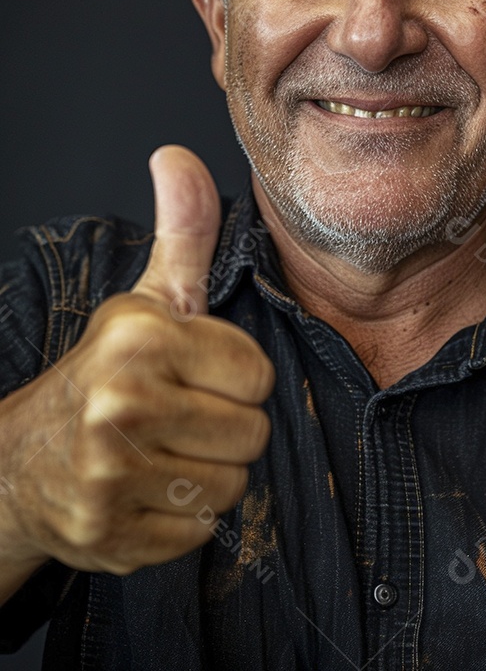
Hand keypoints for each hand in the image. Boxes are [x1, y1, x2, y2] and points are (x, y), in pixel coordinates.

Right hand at [0, 145, 274, 579]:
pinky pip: (198, 533)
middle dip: (226, 428)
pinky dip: (181, 519)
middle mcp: (120, 403)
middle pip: (252, 434)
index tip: (196, 373)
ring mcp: (109, 475)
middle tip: (183, 417)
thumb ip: (184, 232)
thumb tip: (177, 153)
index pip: (258, 374)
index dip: (235, 376)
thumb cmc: (109, 371)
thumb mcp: (148, 299)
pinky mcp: (109, 536)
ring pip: (231, 487)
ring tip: (166, 451)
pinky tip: (147, 491)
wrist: (23, 460)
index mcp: (141, 337)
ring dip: (208, 474)